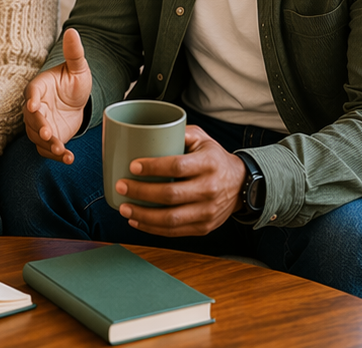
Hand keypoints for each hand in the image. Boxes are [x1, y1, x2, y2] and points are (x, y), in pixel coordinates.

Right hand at [24, 28, 92, 161]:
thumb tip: (72, 30)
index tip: (34, 106)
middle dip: (40, 127)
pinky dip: (56, 155)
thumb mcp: (78, 68)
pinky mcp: (48, 138)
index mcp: (39, 87)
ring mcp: (41, 124)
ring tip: (62, 149)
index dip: (32, 100)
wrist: (77, 102)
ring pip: (38, 136)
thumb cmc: (73, 82)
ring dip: (48, 144)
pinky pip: (47, 149)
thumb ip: (74, 53)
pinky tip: (68, 158)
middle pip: (32, 118)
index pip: (32, 92)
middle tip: (49, 134)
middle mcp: (36, 107)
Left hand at [115, 125, 247, 235]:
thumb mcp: (202, 138)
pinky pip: (175, 232)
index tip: (133, 166)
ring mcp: (208, 212)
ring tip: (125, 208)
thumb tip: (148, 130)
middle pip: (171, 195)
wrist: (240, 185)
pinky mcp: (204, 227)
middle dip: (141, 192)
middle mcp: (210, 189)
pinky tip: (138, 221)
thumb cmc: (214, 158)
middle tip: (121, 186)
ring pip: (171, 219)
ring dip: (144, 215)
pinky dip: (153, 229)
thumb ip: (179, 132)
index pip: (177, 166)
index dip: (153, 167)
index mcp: (208, 163)